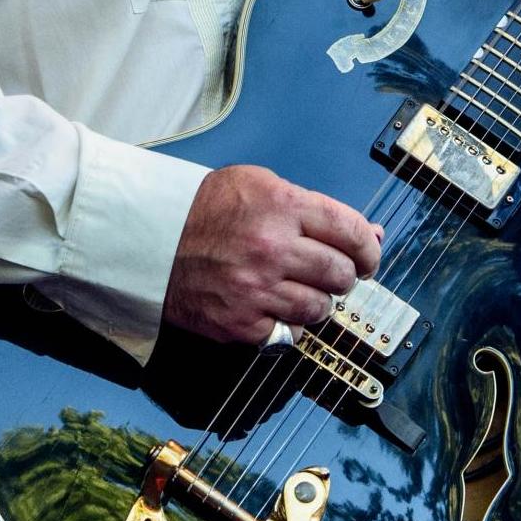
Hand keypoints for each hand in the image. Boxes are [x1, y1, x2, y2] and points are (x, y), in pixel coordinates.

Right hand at [162, 165, 383, 344]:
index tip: (367, 257)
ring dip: (318, 301)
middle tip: (330, 272)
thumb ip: (315, 209)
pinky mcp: (241, 323)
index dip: (368, 249)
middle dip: (343, 275)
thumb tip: (370, 234)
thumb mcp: (261, 186)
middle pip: (341, 274)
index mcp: (281, 207)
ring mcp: (256, 289)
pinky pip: (290, 334)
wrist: (149, 239)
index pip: (351, 232)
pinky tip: (274, 306)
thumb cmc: (206, 209)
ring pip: (321, 308)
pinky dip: (288, 324)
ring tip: (299, 289)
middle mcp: (272, 248)